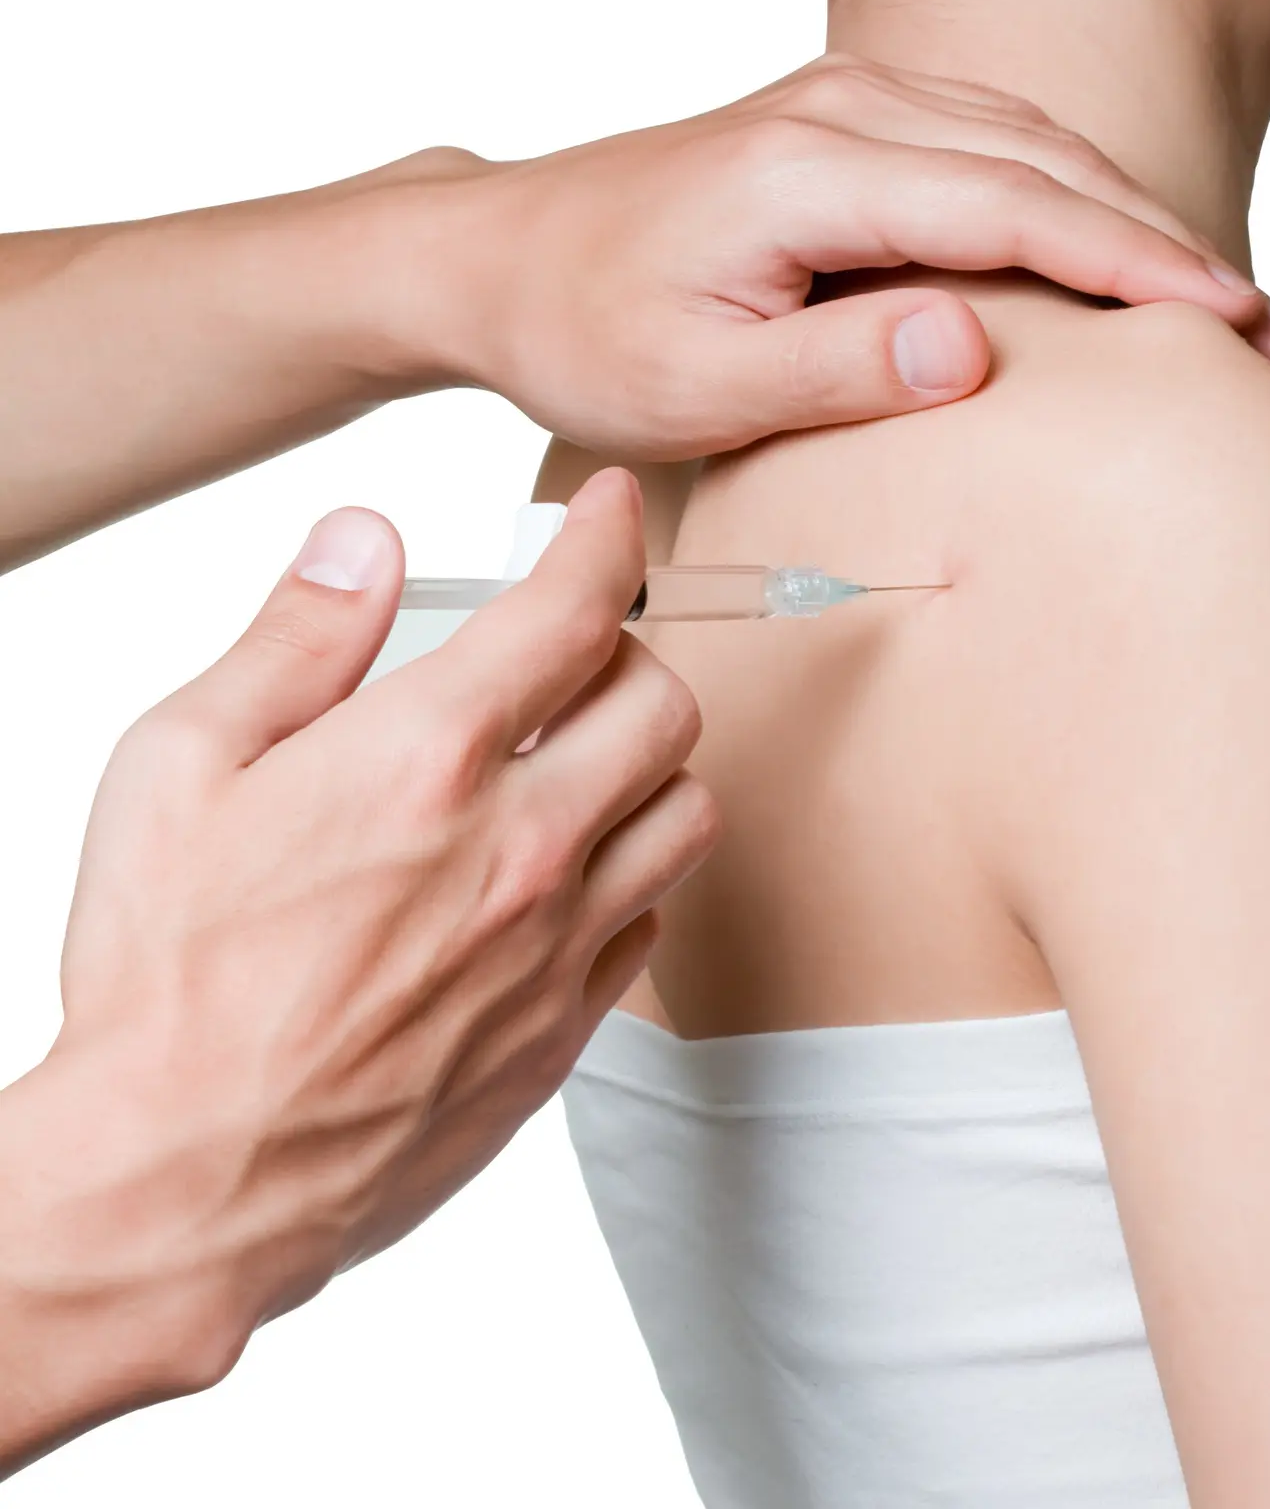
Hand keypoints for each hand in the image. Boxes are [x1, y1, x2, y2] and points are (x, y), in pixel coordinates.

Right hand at [0, 470, 714, 1468]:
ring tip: (580, 759)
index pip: (572, 609)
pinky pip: (656, 917)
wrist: (189, 1177)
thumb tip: (365, 540)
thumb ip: (293, 641)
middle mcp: (520, 843)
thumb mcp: (179, 769)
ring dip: (648, 762)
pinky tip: (567, 870)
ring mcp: (558, 942)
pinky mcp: (566, 1025)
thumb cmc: (166, 976)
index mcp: (426, 759)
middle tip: (572, 658)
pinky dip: (634, 869)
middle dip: (627, 654)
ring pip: (686, 809)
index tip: (613, 510)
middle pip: (663, 702)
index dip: (607, 536)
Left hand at [361, 54, 1269, 457]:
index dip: (1140, 273)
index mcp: (815, 171)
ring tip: (1225, 309)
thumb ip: (835, 366)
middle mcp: (844, 113)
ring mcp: (846, 109)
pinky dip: (1068, 203)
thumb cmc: (585, 330)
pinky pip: (987, 152)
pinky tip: (1113, 256)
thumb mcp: (696, 383)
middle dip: (1172, 254)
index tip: (1239, 331)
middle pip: (1052, 168)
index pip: (1019, 211)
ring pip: (1032, 151)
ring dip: (1133, 228)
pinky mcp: (843, 131)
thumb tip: (975, 345)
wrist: (502, 258)